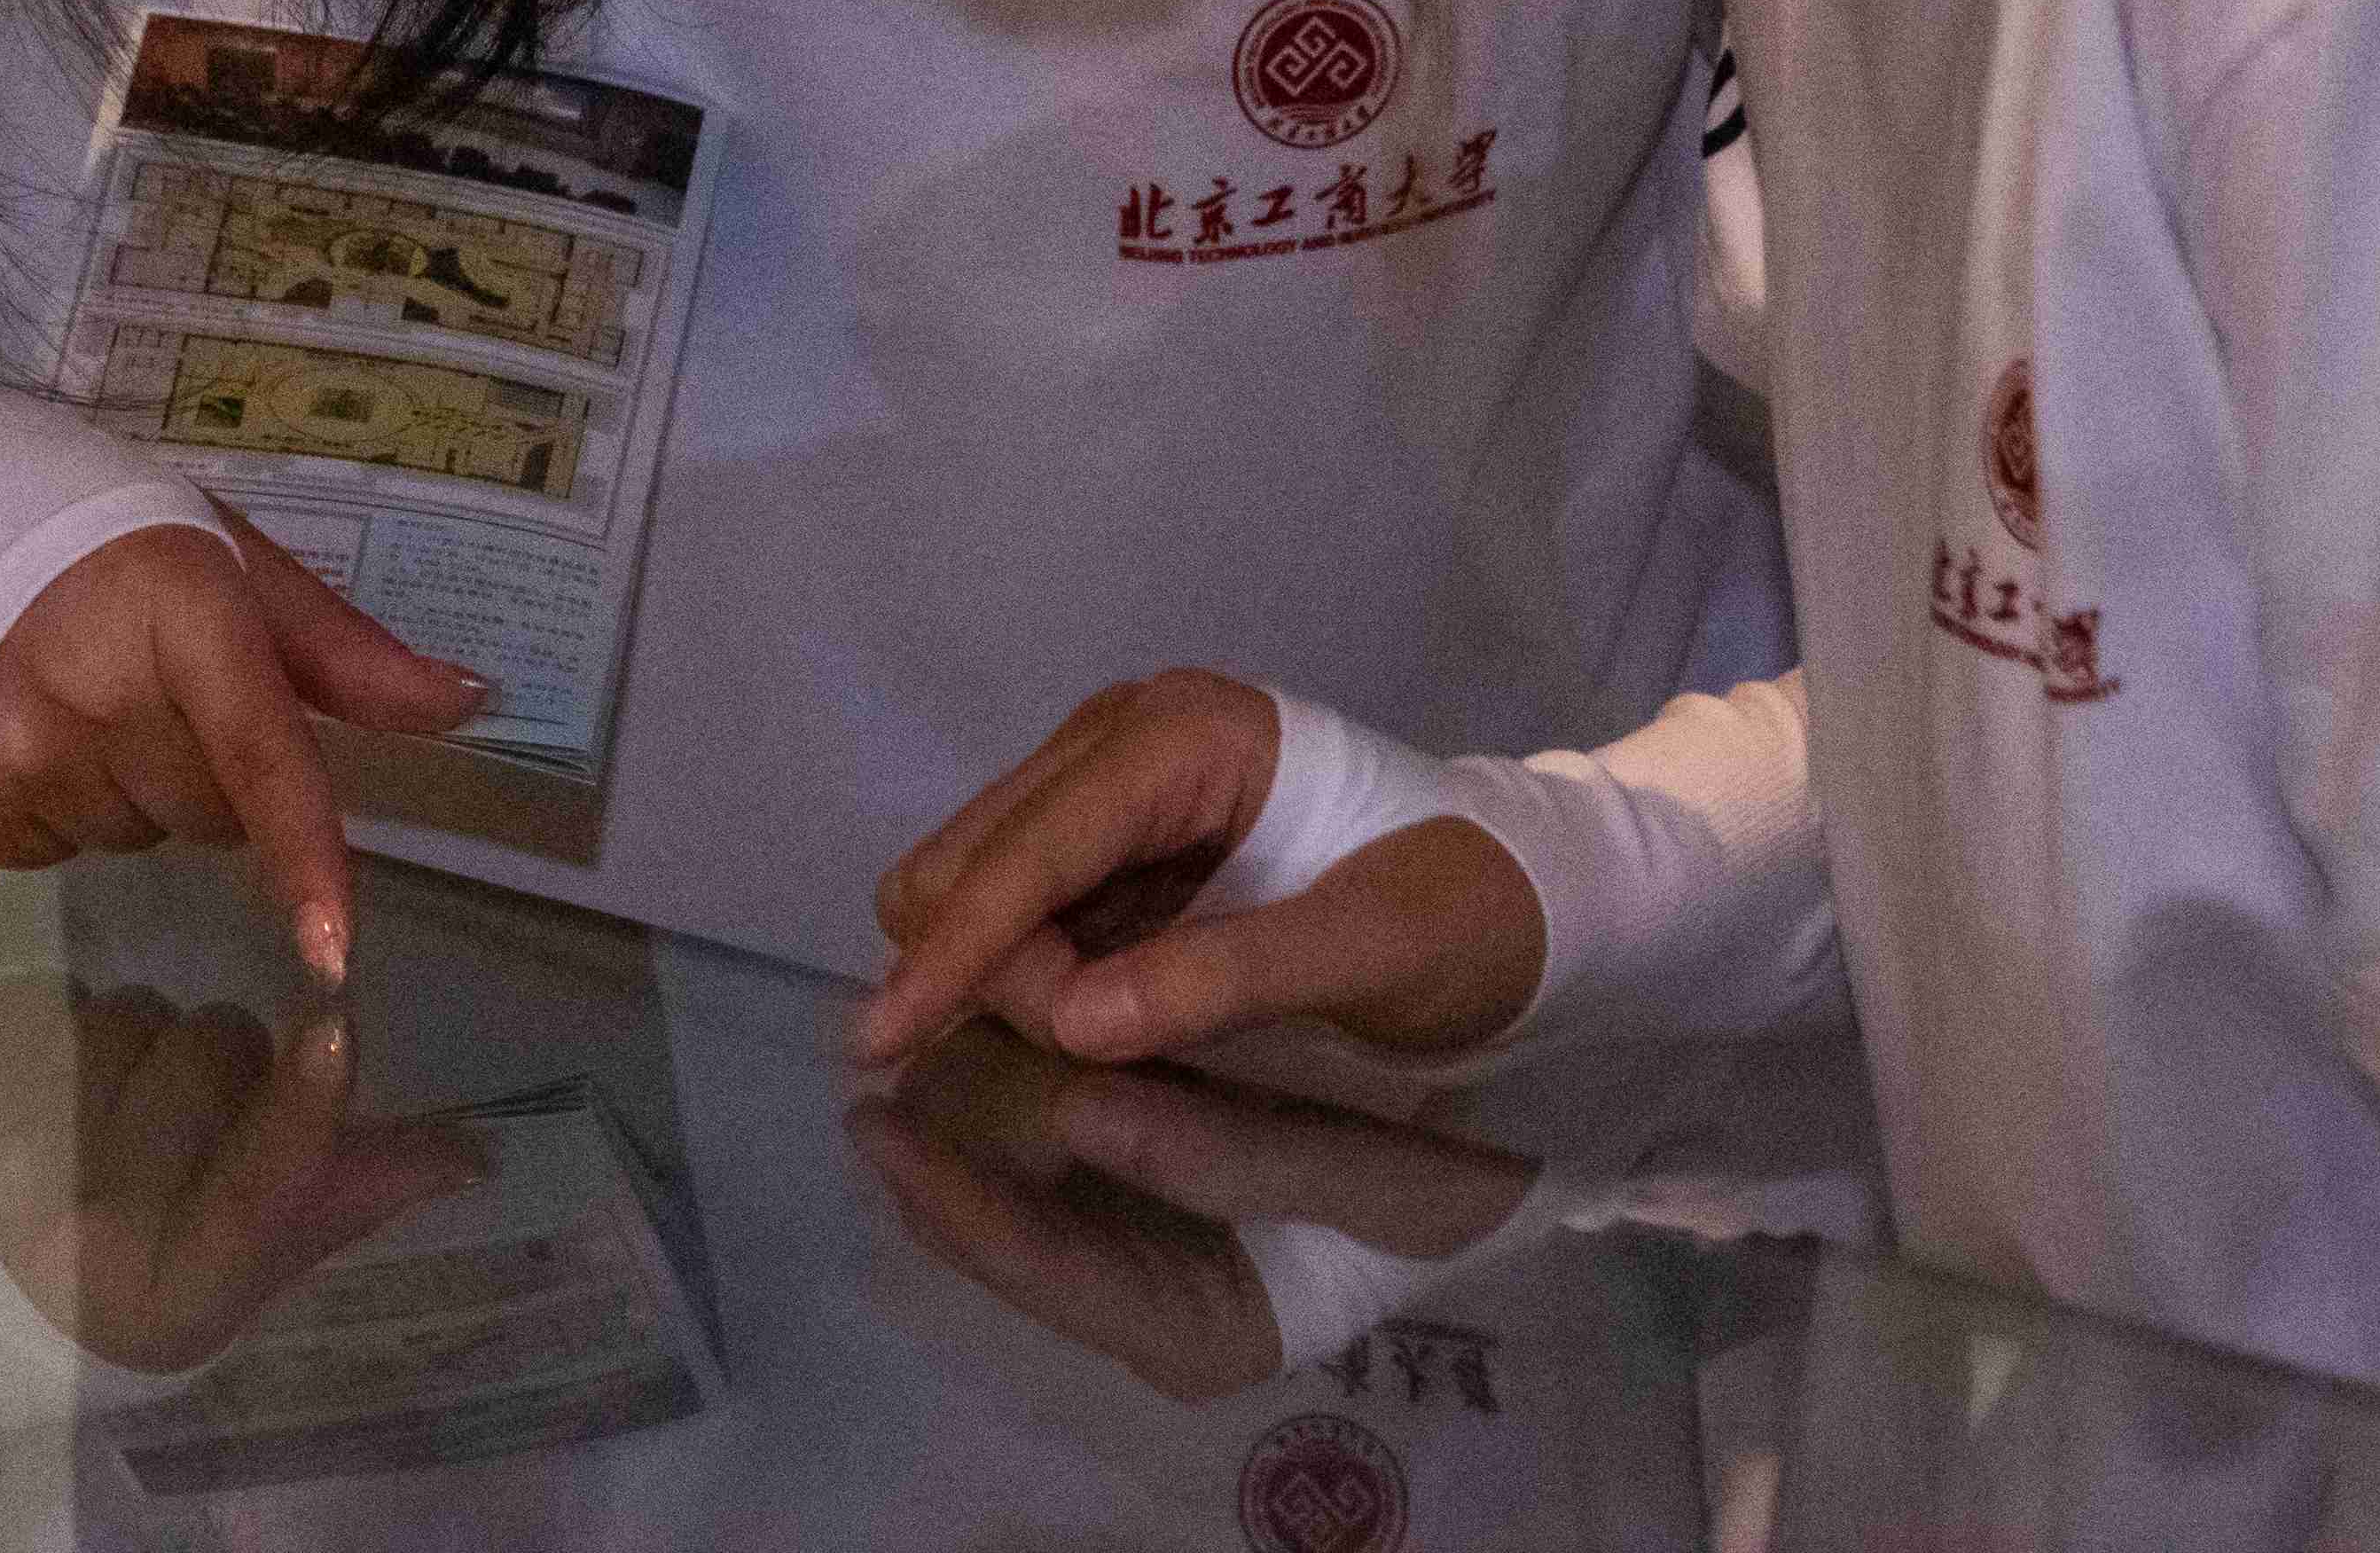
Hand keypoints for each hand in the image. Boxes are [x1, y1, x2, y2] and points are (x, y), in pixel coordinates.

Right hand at [0, 512, 488, 986]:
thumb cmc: (86, 528)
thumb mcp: (220, 556)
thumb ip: (340, 647)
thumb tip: (471, 704)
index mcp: (175, 612)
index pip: (259, 760)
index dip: (303, 859)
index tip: (334, 952)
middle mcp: (91, 692)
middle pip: (209, 814)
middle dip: (203, 768)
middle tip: (148, 681)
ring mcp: (12, 754)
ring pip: (132, 839)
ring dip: (126, 790)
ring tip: (71, 693)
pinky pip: (48, 853)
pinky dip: (51, 810)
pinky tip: (18, 729)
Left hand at [0, 982, 491, 1372]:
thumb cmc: (102, 1290)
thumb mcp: (223, 1278)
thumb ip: (334, 1202)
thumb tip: (468, 1149)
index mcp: (173, 1294)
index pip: (257, 1185)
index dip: (305, 1104)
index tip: (338, 1023)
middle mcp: (92, 1230)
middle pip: (216, 1053)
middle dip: (220, 1060)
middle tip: (179, 1120)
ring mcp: (13, 1147)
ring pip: (142, 1010)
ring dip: (141, 1042)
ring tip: (99, 1112)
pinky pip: (66, 997)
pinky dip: (73, 1029)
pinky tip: (42, 1092)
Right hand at [852, 669, 1547, 1071]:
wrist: (1531, 890)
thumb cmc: (1470, 915)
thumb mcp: (1370, 955)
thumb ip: (1223, 978)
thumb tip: (1072, 1022)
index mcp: (1184, 741)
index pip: (1030, 850)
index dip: (955, 951)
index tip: (881, 1042)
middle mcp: (1127, 734)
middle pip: (979, 855)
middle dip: (991, 966)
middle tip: (1081, 1059)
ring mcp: (1115, 775)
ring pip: (986, 874)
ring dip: (1008, 969)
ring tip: (1098, 1043)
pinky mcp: (1121, 825)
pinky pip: (1030, 894)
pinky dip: (1032, 961)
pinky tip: (1080, 1020)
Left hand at [852, 1027, 1539, 1400]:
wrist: (1520, 1169)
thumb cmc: (1455, 1180)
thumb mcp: (1366, 1174)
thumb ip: (1222, 1150)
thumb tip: (1072, 1101)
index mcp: (1205, 1334)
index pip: (1048, 1277)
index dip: (959, 1207)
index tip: (882, 1128)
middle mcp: (1162, 1320)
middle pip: (1016, 1254)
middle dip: (940, 1173)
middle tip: (859, 1078)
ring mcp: (1156, 1270)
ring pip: (1026, 1212)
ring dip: (961, 1139)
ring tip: (887, 1054)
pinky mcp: (1155, 1222)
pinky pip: (1060, 1178)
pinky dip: (1012, 1117)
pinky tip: (968, 1046)